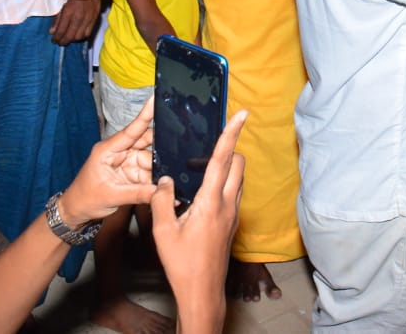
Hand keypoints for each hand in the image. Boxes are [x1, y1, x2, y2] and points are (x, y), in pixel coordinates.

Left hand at [50, 0, 101, 44]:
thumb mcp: (62, 5)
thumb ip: (57, 19)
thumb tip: (51, 32)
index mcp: (69, 12)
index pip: (61, 31)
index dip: (56, 38)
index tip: (54, 40)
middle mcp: (78, 17)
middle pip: (70, 36)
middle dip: (63, 41)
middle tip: (60, 42)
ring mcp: (87, 19)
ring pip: (79, 37)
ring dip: (72, 39)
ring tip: (68, 38)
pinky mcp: (94, 19)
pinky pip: (88, 33)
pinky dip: (82, 36)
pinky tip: (78, 35)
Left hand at [57, 98, 160, 225]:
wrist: (76, 212)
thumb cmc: (85, 199)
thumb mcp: (111, 196)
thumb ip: (138, 193)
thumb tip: (162, 191)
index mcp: (108, 150)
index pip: (131, 130)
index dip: (145, 115)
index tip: (156, 100)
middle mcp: (119, 152)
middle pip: (145, 143)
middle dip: (160, 148)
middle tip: (177, 151)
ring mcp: (126, 162)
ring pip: (150, 159)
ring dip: (158, 169)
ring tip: (167, 179)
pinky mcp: (131, 173)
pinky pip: (148, 172)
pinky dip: (155, 178)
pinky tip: (162, 184)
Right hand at [152, 110, 246, 332]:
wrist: (202, 291)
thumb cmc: (182, 264)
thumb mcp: (162, 231)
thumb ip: (162, 200)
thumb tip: (165, 180)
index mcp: (211, 202)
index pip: (222, 159)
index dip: (231, 133)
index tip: (242, 114)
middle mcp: (228, 204)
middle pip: (237, 164)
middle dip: (227, 150)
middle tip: (204, 151)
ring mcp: (233, 214)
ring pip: (238, 179)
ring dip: (225, 168)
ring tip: (199, 171)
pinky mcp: (233, 223)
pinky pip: (234, 193)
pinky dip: (224, 184)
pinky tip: (203, 194)